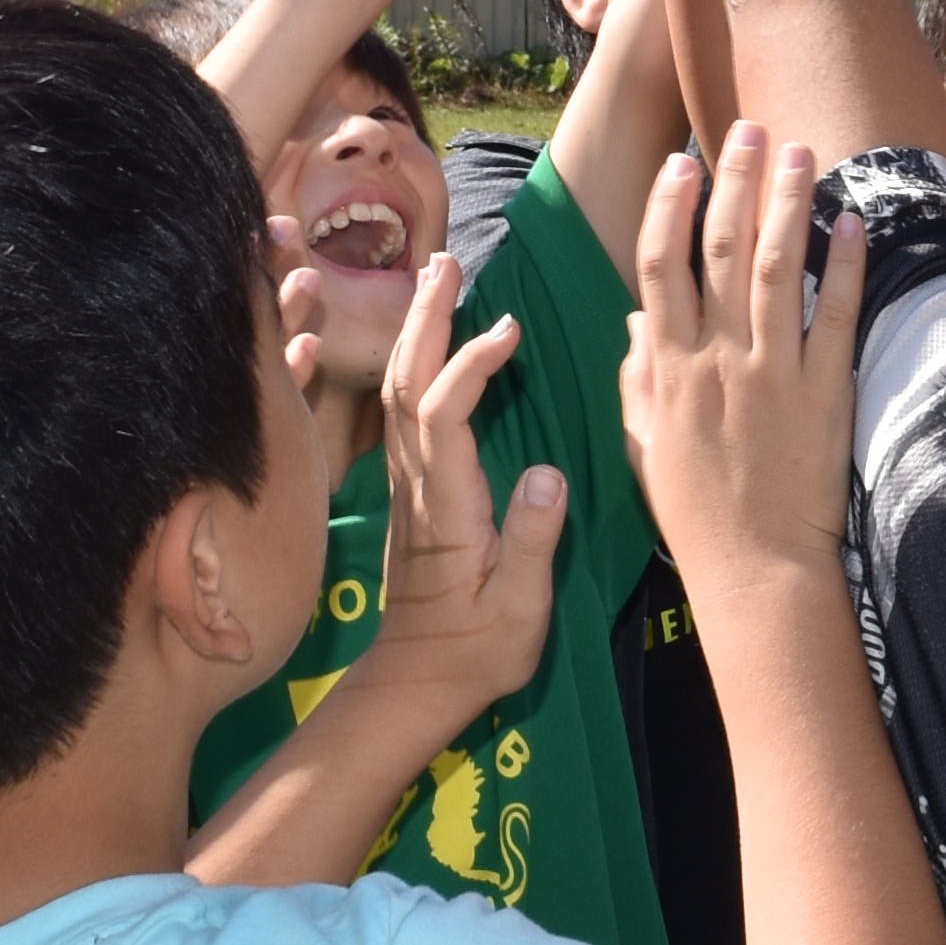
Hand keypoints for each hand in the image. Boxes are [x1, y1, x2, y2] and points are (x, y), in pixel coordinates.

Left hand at [361, 249, 565, 726]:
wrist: (417, 682)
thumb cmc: (476, 652)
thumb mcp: (518, 610)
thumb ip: (532, 540)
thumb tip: (547, 473)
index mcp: (446, 507)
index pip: (443, 416)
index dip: (469, 366)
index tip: (509, 331)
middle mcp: (417, 484)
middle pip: (406, 385)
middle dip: (426, 319)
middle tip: (448, 262)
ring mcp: (407, 484)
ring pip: (398, 391)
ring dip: (417, 330)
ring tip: (440, 277)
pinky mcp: (410, 488)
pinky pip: (403, 410)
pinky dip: (418, 361)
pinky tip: (435, 337)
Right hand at [619, 124, 869, 598]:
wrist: (754, 567)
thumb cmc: (695, 510)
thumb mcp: (644, 441)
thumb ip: (636, 376)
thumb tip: (635, 320)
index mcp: (668, 366)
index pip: (660, 266)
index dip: (668, 207)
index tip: (681, 162)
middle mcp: (717, 357)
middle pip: (720, 249)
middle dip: (733, 180)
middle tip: (748, 128)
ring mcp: (772, 371)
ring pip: (777, 268)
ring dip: (787, 203)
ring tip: (799, 151)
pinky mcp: (823, 391)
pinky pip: (836, 316)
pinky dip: (845, 267)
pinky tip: (853, 223)